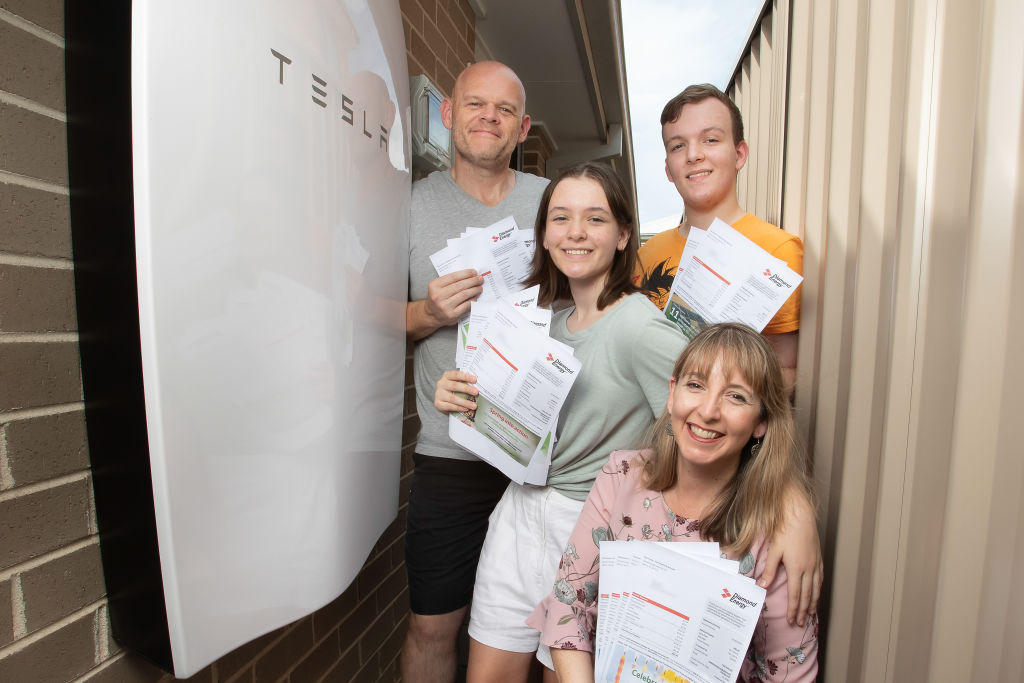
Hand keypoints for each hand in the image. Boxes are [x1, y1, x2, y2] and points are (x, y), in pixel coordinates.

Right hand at [424, 269, 483, 327]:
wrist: (431, 315)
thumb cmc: (438, 298)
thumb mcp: (438, 287)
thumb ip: (450, 281)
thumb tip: (469, 275)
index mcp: (434, 285)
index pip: (453, 276)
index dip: (466, 273)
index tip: (474, 272)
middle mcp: (438, 296)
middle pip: (460, 285)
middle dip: (473, 281)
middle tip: (480, 279)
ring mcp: (445, 306)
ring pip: (464, 294)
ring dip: (474, 289)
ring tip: (480, 287)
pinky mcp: (452, 315)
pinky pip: (466, 305)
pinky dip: (473, 299)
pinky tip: (475, 296)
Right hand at [434, 370, 478, 413]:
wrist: (443, 402)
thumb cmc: (454, 390)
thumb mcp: (458, 384)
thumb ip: (465, 383)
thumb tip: (479, 385)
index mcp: (447, 376)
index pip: (456, 374)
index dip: (465, 376)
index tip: (475, 380)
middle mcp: (441, 384)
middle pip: (454, 386)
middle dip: (466, 389)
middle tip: (476, 392)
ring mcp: (438, 394)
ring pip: (452, 398)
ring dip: (465, 402)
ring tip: (474, 406)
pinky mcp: (438, 404)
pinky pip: (450, 406)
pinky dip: (459, 408)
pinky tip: (466, 409)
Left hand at [758, 491, 822, 625]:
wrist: (800, 514)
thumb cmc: (785, 530)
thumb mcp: (774, 550)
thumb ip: (769, 569)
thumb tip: (761, 585)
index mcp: (797, 568)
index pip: (796, 595)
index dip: (794, 609)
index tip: (792, 620)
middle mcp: (809, 568)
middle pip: (807, 595)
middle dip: (803, 611)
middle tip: (801, 623)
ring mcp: (815, 562)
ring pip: (816, 588)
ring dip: (813, 602)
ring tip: (810, 613)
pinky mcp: (818, 557)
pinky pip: (820, 577)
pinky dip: (818, 588)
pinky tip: (817, 592)